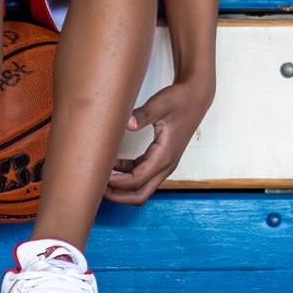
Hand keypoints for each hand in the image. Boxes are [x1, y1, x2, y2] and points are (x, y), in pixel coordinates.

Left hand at [104, 78, 213, 205]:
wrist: (196, 97)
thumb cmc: (180, 100)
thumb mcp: (161, 104)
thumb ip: (143, 114)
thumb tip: (127, 123)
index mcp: (164, 156)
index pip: (137, 180)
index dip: (117, 182)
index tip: (99, 176)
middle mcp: (165, 165)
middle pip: (140, 194)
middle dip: (118, 195)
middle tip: (97, 187)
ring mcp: (163, 163)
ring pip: (141, 187)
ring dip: (121, 187)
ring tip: (100, 177)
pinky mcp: (160, 158)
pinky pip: (142, 174)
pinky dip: (126, 175)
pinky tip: (112, 166)